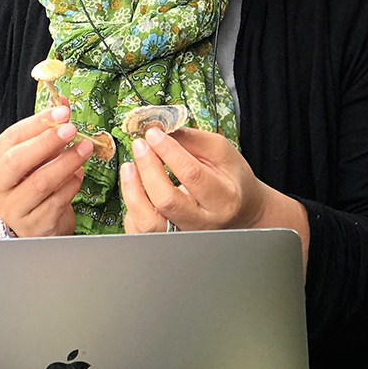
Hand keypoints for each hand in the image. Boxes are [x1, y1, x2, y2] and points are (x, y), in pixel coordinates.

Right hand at [0, 104, 90, 236]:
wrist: (36, 222)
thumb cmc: (33, 182)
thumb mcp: (36, 155)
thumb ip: (47, 129)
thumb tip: (63, 102)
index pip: (11, 138)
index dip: (38, 123)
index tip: (63, 112)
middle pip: (17, 161)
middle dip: (47, 142)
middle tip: (72, 129)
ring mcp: (12, 209)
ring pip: (40, 183)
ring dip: (66, 163)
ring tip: (85, 149)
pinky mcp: (33, 226)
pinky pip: (55, 202)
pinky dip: (71, 185)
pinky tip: (80, 174)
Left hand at [120, 126, 266, 232]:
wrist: (239, 210)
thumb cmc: (230, 179)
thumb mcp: (221, 152)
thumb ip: (192, 139)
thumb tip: (160, 129)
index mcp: (223, 198)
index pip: (191, 174)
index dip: (168, 152)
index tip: (154, 133)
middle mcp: (203, 221)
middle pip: (167, 201)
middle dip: (148, 168)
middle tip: (139, 145)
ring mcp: (184, 233)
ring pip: (149, 223)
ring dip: (133, 193)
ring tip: (128, 168)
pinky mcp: (167, 239)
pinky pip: (140, 232)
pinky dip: (131, 210)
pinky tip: (134, 190)